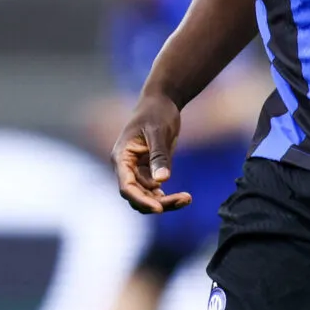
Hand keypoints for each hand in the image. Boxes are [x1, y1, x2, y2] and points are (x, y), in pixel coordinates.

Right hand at [111, 93, 192, 213]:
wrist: (162, 102)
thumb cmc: (156, 112)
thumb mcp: (159, 131)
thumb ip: (159, 155)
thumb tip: (162, 181)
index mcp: (121, 157)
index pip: (126, 186)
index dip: (141, 199)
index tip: (158, 208)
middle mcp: (126, 168)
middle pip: (137, 196)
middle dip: (158, 203)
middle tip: (184, 200)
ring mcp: (137, 171)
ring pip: (147, 196)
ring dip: (165, 202)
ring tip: (187, 199)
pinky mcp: (149, 171)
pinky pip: (155, 191)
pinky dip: (167, 196)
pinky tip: (184, 197)